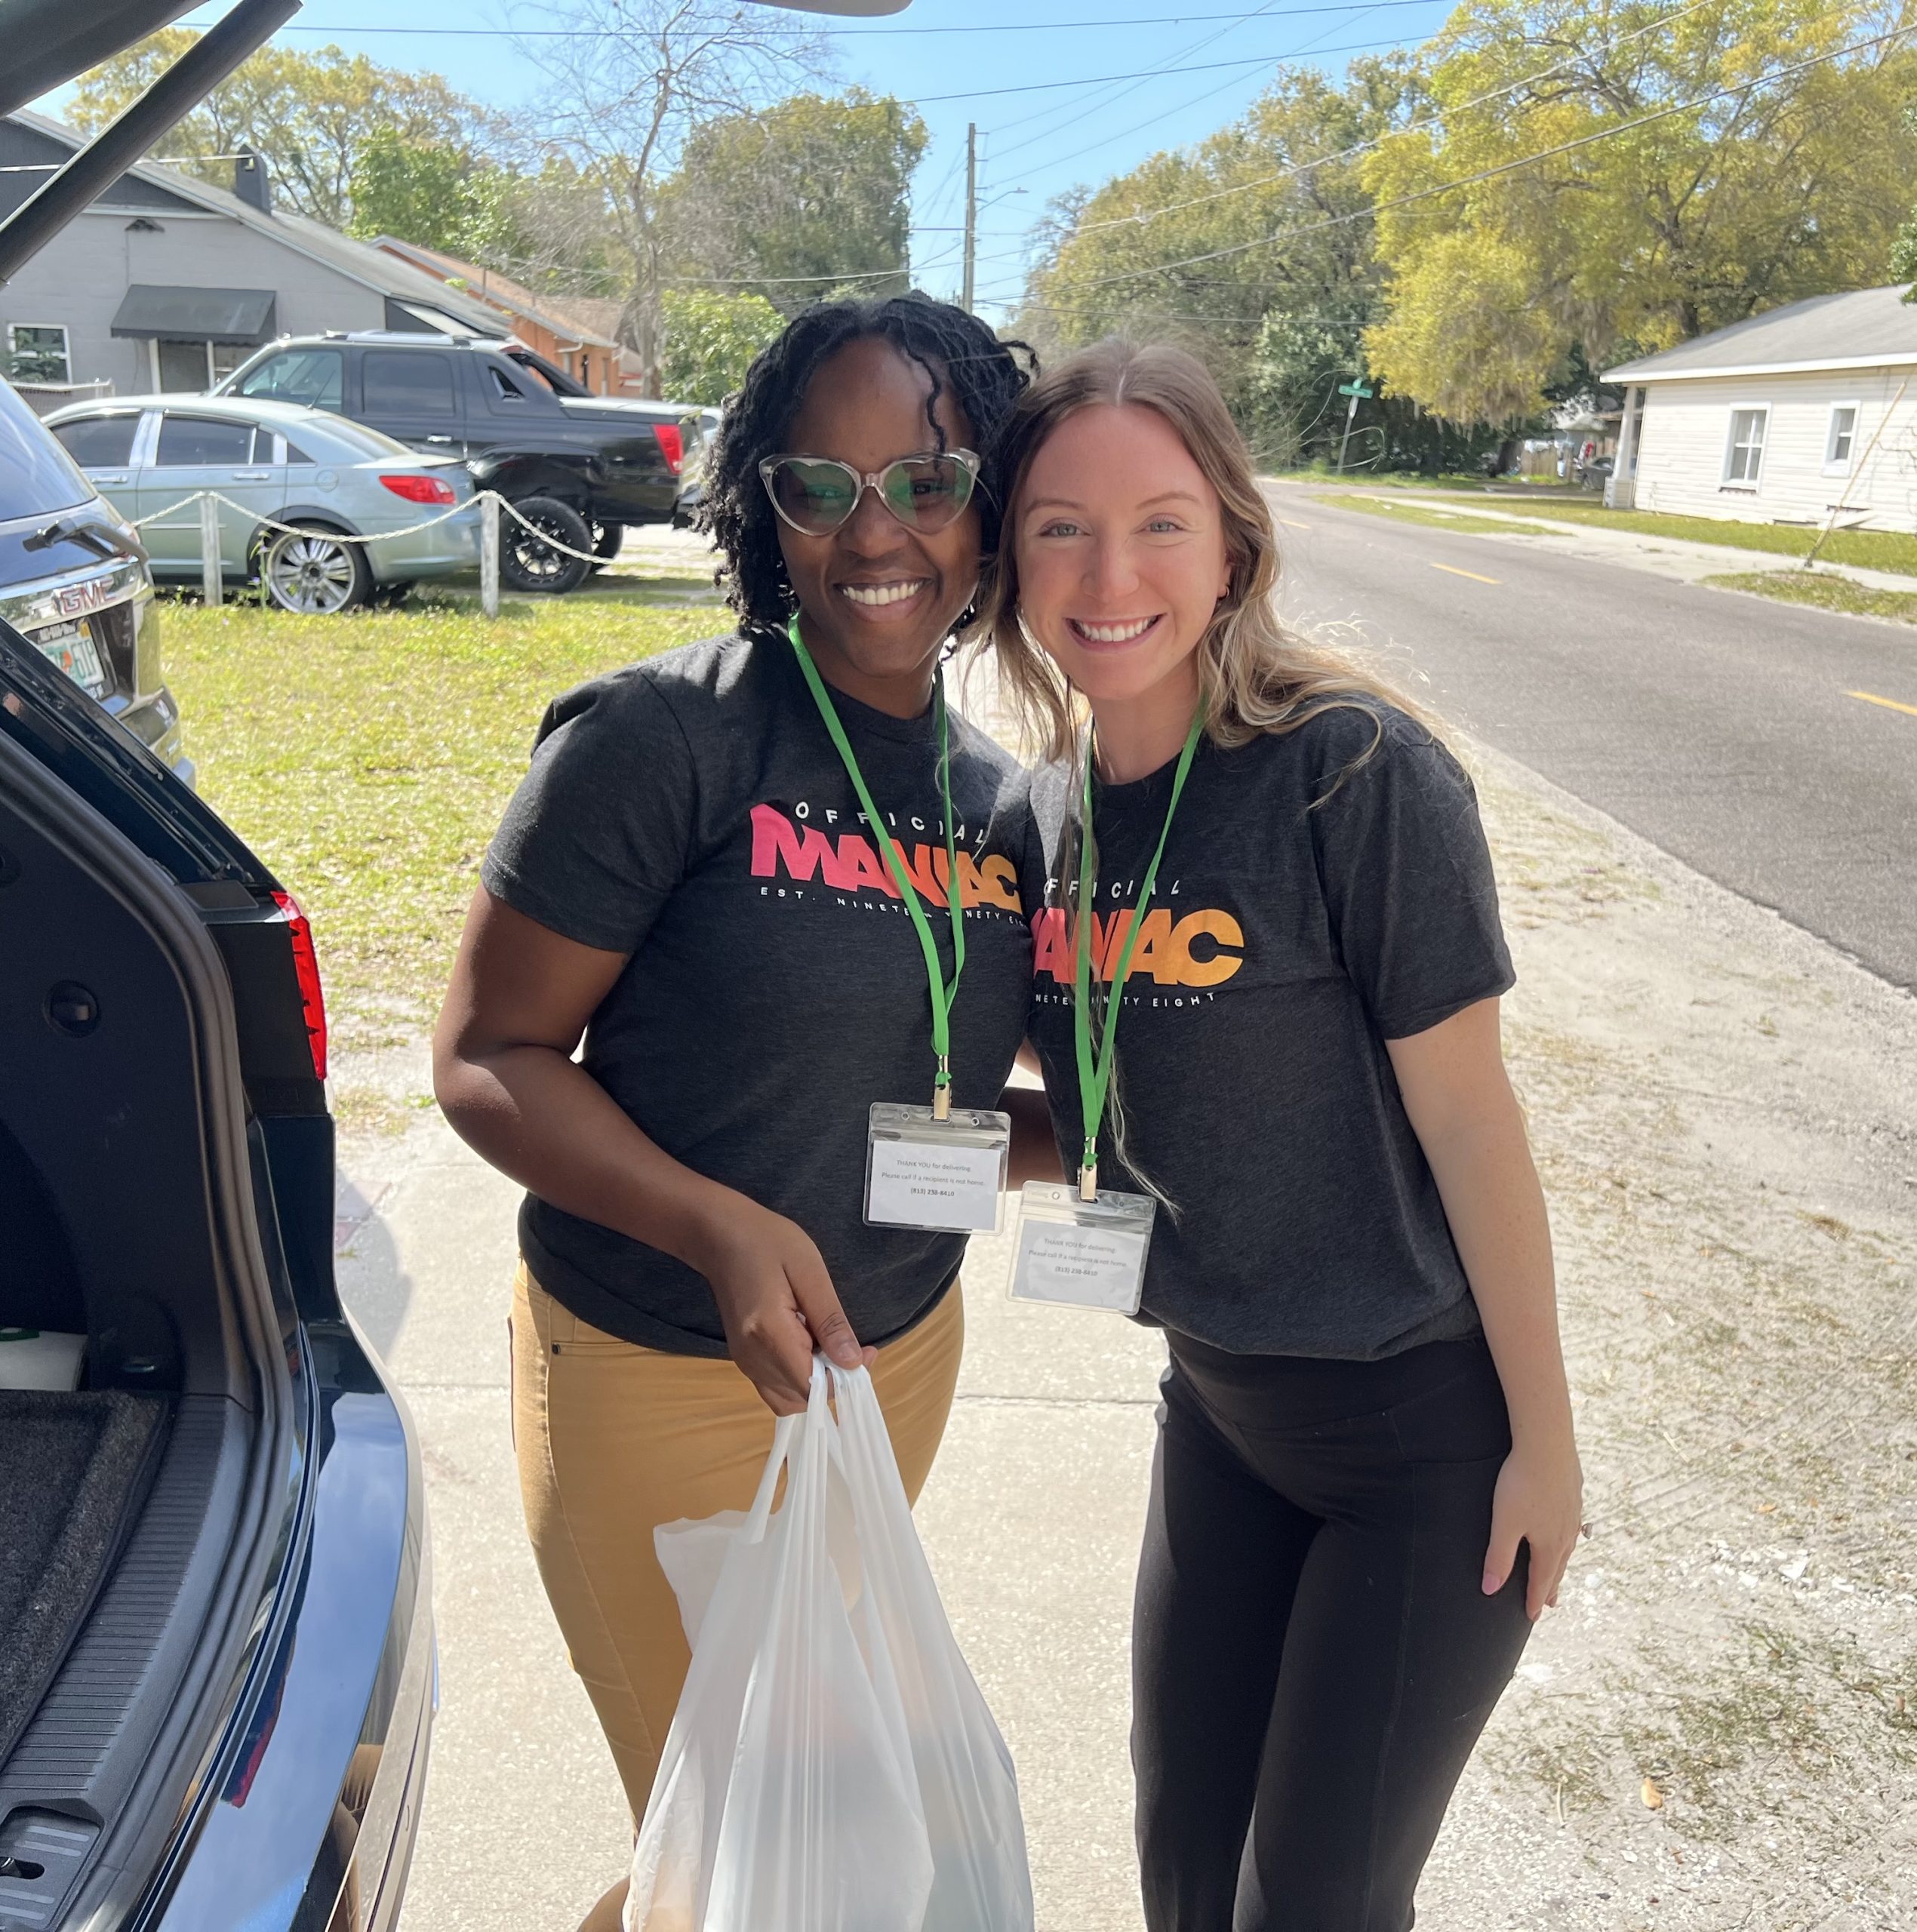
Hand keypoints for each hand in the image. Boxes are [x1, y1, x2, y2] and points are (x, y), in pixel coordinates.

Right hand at [691, 1198, 874, 1414]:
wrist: (719, 1236)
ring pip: (788, 1400)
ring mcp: (744, 1361)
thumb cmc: (767, 1242)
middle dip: (834, 1382)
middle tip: (854, 1348)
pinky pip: (775, 1388)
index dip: (845, 1377)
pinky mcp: (743, 1358)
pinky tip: (811, 1350)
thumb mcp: (809, 1270)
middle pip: (801, 1398)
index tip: (868, 1351)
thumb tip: (852, 1361)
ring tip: (831, 1347)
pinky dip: (799, 1381)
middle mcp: (751, 1358)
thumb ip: (830, 1319)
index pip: (812, 1385)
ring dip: (817, 1384)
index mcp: (768, 1333)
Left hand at [1483, 1435, 1583, 1620]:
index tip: (1532, 1617)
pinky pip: (1571, 1522)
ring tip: (1557, 1571)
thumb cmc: (1521, 1482)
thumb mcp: (1505, 1523)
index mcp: (1549, 1544)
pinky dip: (1566, 1536)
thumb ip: (1498, 1556)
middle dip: (1550, 1586)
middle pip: (1557, 1566)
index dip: (1535, 1599)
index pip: (1541, 1580)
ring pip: (1567, 1545)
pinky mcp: (1574, 1491)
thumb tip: (1490, 1589)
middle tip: (1548, 1603)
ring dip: (1560, 1562)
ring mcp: (1573, 1512)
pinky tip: (1565, 1530)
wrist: (1547, 1441)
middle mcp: (1566, 1532)